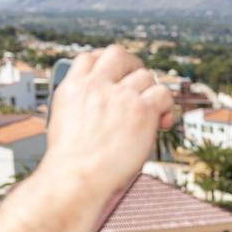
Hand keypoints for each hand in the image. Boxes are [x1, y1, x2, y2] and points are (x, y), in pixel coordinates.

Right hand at [40, 45, 173, 196]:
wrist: (77, 176)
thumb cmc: (72, 163)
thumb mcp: (64, 124)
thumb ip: (83, 108)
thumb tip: (104, 111)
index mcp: (72, 88)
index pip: (89, 58)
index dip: (105, 62)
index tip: (116, 74)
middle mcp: (96, 86)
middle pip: (119, 54)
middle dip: (133, 65)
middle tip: (141, 85)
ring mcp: (120, 96)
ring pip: (146, 76)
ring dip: (152, 93)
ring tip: (152, 115)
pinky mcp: (142, 111)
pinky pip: (163, 94)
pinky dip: (168, 106)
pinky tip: (162, 123)